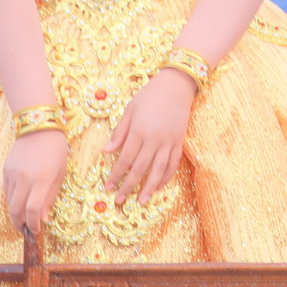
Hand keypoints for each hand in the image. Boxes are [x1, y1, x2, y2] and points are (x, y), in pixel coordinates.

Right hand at [3, 128, 68, 235]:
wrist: (39, 128)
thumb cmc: (55, 151)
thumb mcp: (60, 173)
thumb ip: (51, 197)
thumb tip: (43, 219)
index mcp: (42, 179)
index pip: (33, 209)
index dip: (33, 224)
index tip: (36, 231)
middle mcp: (25, 178)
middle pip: (16, 210)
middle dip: (20, 224)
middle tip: (25, 230)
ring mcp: (12, 174)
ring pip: (9, 202)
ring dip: (15, 213)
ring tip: (23, 218)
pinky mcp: (5, 170)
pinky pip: (6, 191)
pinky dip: (11, 200)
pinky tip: (19, 201)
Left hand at [103, 69, 196, 205]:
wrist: (177, 85)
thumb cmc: (149, 95)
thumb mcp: (129, 110)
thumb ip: (119, 132)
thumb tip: (106, 152)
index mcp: (139, 130)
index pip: (125, 159)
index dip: (115, 175)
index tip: (107, 187)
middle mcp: (154, 139)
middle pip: (140, 168)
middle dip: (129, 186)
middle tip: (119, 200)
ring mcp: (169, 141)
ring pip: (158, 169)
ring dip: (149, 187)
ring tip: (142, 201)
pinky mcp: (179, 141)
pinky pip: (174, 163)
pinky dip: (167, 176)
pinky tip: (159, 186)